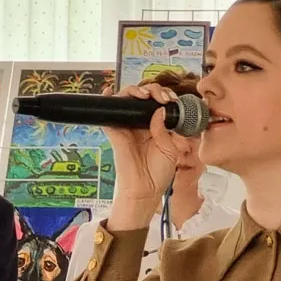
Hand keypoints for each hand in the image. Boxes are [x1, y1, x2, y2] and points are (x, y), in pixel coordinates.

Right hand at [103, 83, 182, 228]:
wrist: (145, 190)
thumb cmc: (158, 173)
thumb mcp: (170, 149)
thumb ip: (165, 129)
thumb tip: (160, 110)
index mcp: (155, 126)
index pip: (158, 103)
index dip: (165, 96)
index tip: (173, 99)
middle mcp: (140, 123)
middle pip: (143, 97)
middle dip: (154, 90)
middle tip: (163, 97)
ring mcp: (126, 126)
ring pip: (127, 99)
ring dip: (136, 91)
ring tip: (146, 96)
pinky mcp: (115, 131)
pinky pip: (108, 112)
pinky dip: (108, 99)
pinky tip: (110, 91)